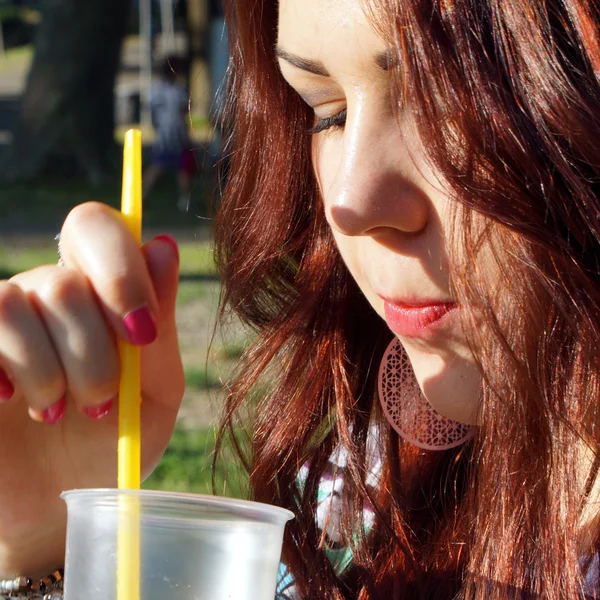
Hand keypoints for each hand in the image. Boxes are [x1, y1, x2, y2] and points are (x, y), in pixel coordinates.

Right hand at [0, 202, 184, 575]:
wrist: (60, 503)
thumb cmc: (114, 442)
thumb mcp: (154, 391)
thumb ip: (159, 325)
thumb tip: (162, 245)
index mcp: (98, 292)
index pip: (97, 226)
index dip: (121, 271)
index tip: (141, 334)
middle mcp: (43, 294)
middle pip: (63, 282)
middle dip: (93, 352)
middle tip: (102, 401)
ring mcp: (0, 320)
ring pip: (15, 303)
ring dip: (50, 372)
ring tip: (61, 413)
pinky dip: (7, 373)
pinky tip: (13, 403)